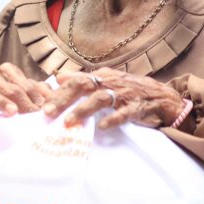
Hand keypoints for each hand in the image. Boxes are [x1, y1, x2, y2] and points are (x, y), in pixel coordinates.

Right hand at [0, 64, 51, 169]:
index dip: (30, 86)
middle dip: (20, 94)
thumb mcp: (18, 110)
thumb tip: (52, 98)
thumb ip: (32, 100)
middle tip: (32, 111)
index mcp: (0, 81)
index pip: (15, 75)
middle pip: (2, 79)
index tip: (43, 104)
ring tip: (12, 112)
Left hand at [43, 68, 189, 129]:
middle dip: (64, 99)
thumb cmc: (130, 90)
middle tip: (47, 111)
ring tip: (68, 122)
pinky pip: (124, 113)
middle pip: (83, 86)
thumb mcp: (106, 81)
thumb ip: (83, 80)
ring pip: (101, 99)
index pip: (76, 80)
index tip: (41, 101)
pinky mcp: (137, 106)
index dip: (58, 90)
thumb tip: (58, 78)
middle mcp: (111, 82)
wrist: (162, 96)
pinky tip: (103, 127)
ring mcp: (124, 94)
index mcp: (102, 76)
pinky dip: (113, 119)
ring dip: (83, 110)